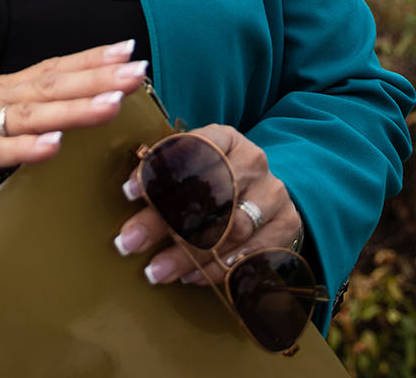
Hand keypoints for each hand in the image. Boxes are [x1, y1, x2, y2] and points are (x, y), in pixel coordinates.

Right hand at [0, 39, 145, 214]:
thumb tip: (40, 120)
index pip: (47, 70)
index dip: (89, 61)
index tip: (129, 50)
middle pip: (48, 87)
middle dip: (96, 79)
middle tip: (139, 68)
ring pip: (26, 116)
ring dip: (71, 109)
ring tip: (111, 103)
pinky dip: (20, 151)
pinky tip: (51, 149)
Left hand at [112, 124, 301, 286]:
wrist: (265, 194)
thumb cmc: (216, 180)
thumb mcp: (193, 164)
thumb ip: (164, 171)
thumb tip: (131, 189)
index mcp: (226, 139)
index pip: (191, 149)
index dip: (159, 171)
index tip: (127, 193)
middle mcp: (253, 161)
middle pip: (206, 194)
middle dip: (163, 222)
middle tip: (129, 244)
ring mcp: (273, 192)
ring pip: (230, 228)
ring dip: (189, 254)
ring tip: (156, 271)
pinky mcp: (287, 223)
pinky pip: (252, 253)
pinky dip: (220, 269)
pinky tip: (192, 277)